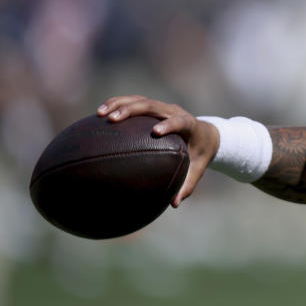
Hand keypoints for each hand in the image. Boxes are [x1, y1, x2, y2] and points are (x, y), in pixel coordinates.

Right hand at [96, 95, 220, 206]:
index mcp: (189, 125)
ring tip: (101, 114)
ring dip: (120, 104)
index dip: (169, 124)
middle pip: (153, 105)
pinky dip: (118, 104)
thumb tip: (173, 204)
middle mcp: (174, 111)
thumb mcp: (197, 169)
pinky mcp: (153, 108)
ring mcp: (162, 108)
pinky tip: (100, 113)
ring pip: (140, 100)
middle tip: (113, 119)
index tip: (156, 132)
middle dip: (132, 110)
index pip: (180, 121)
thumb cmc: (200, 154)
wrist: (204, 134)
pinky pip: (134, 102)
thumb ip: (187, 185)